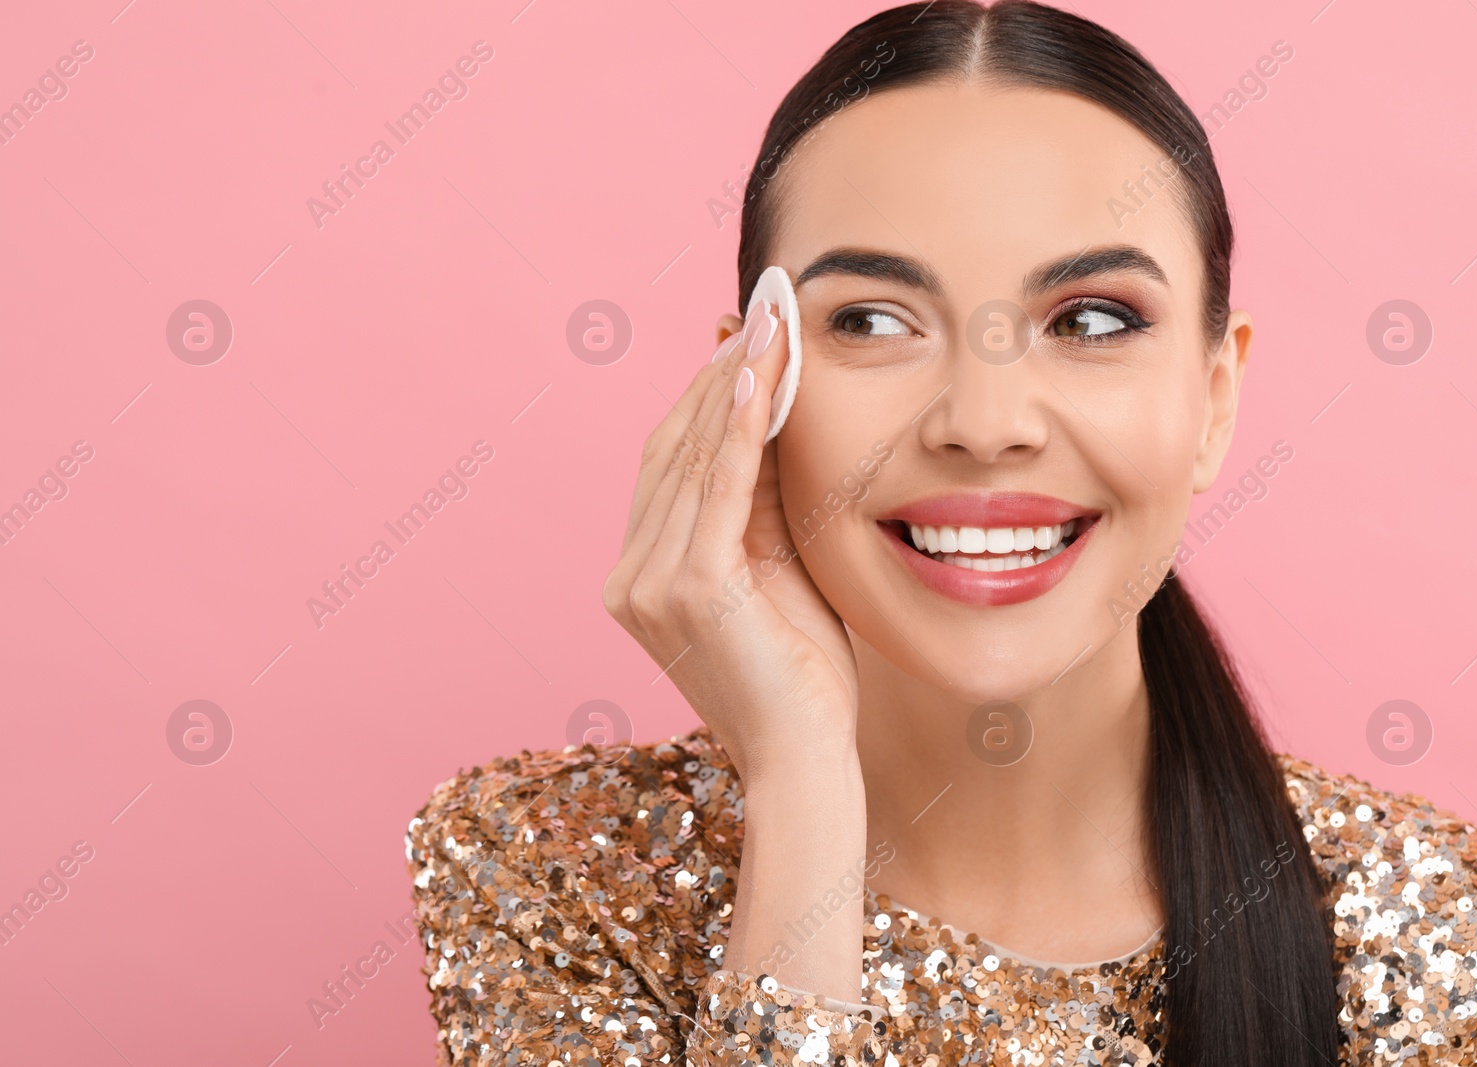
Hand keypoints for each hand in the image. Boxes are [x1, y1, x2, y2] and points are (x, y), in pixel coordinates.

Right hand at [603, 302, 859, 787]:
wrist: (805, 758)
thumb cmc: (802, 674)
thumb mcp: (777, 569)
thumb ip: (763, 501)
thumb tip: (774, 410)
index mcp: (641, 573)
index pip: (671, 462)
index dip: (705, 394)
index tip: (742, 337)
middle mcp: (630, 574)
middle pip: (673, 448)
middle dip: (721, 373)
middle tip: (762, 308)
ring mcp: (648, 582)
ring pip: (693, 458)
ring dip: (735, 384)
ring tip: (771, 323)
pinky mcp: (685, 589)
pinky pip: (716, 489)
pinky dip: (739, 428)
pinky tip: (760, 377)